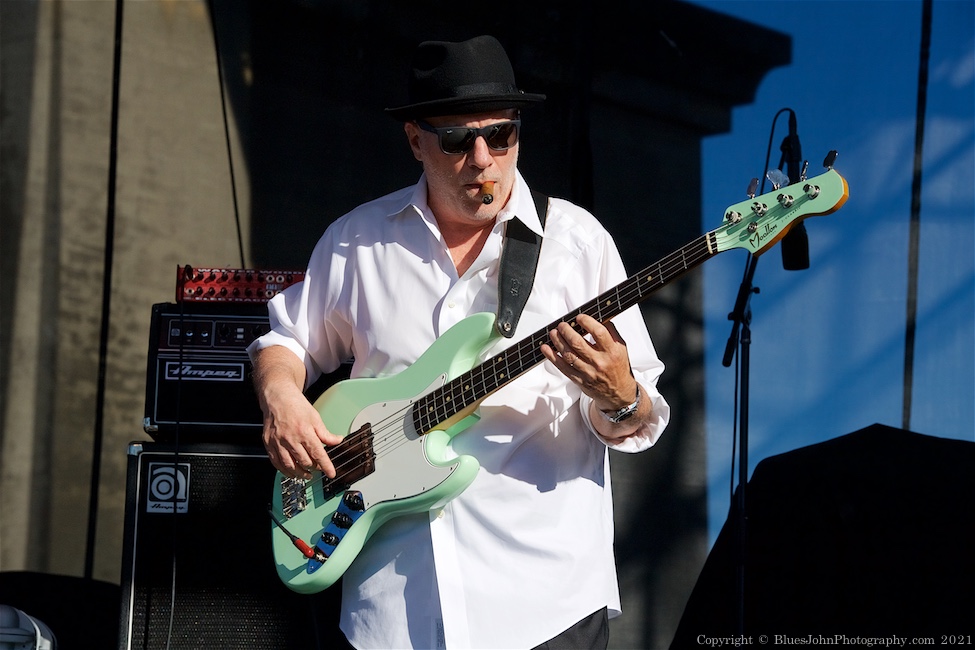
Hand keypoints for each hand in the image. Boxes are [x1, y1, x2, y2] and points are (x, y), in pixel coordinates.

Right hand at [252, 346, 343, 478]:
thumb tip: (337, 441)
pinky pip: (276, 462)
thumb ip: (325, 433)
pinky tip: (291, 471)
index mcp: (304, 432)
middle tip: (318, 468)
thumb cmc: (295, 405)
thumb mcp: (315, 417)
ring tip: (306, 475)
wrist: (277, 398)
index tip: (331, 473)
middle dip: (314, 468)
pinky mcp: (269, 444)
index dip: (326, 466)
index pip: (318, 454)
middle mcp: (290, 439)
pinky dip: (284, 470)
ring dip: (300, 473)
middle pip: (305, 461)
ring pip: (290, 466)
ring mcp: (278, 442)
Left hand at [540, 313, 636, 410]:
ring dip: (558, 342)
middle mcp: (600, 362)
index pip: (598, 333)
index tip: (579, 318)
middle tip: (562, 325)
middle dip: (566, 331)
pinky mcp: (579, 380)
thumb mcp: (621, 348)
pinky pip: (563, 367)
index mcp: (612, 351)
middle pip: (578, 343)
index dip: (587, 322)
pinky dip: (552, 357)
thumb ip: (611, 332)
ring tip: (553, 333)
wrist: (618, 392)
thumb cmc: (618, 368)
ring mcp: (588, 372)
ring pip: (568, 355)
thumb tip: (599, 317)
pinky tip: (546, 348)